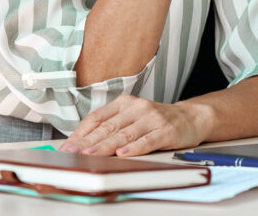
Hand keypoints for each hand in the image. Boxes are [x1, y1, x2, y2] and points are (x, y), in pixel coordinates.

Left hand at [59, 95, 213, 156]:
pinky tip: (124, 153)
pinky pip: (148, 140)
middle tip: (72, 152)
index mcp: (125, 103)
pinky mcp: (167, 130)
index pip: (98, 117)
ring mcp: (153, 118)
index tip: (67, 145)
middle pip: (109, 126)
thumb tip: (81, 142)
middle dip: (88, 141)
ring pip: (125, 134)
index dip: (81, 132)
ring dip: (106, 145)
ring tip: (91, 153)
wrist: (190, 117)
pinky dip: (135, 147)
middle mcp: (138, 107)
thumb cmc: (156, 120)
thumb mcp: (131, 117)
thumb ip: (110, 127)